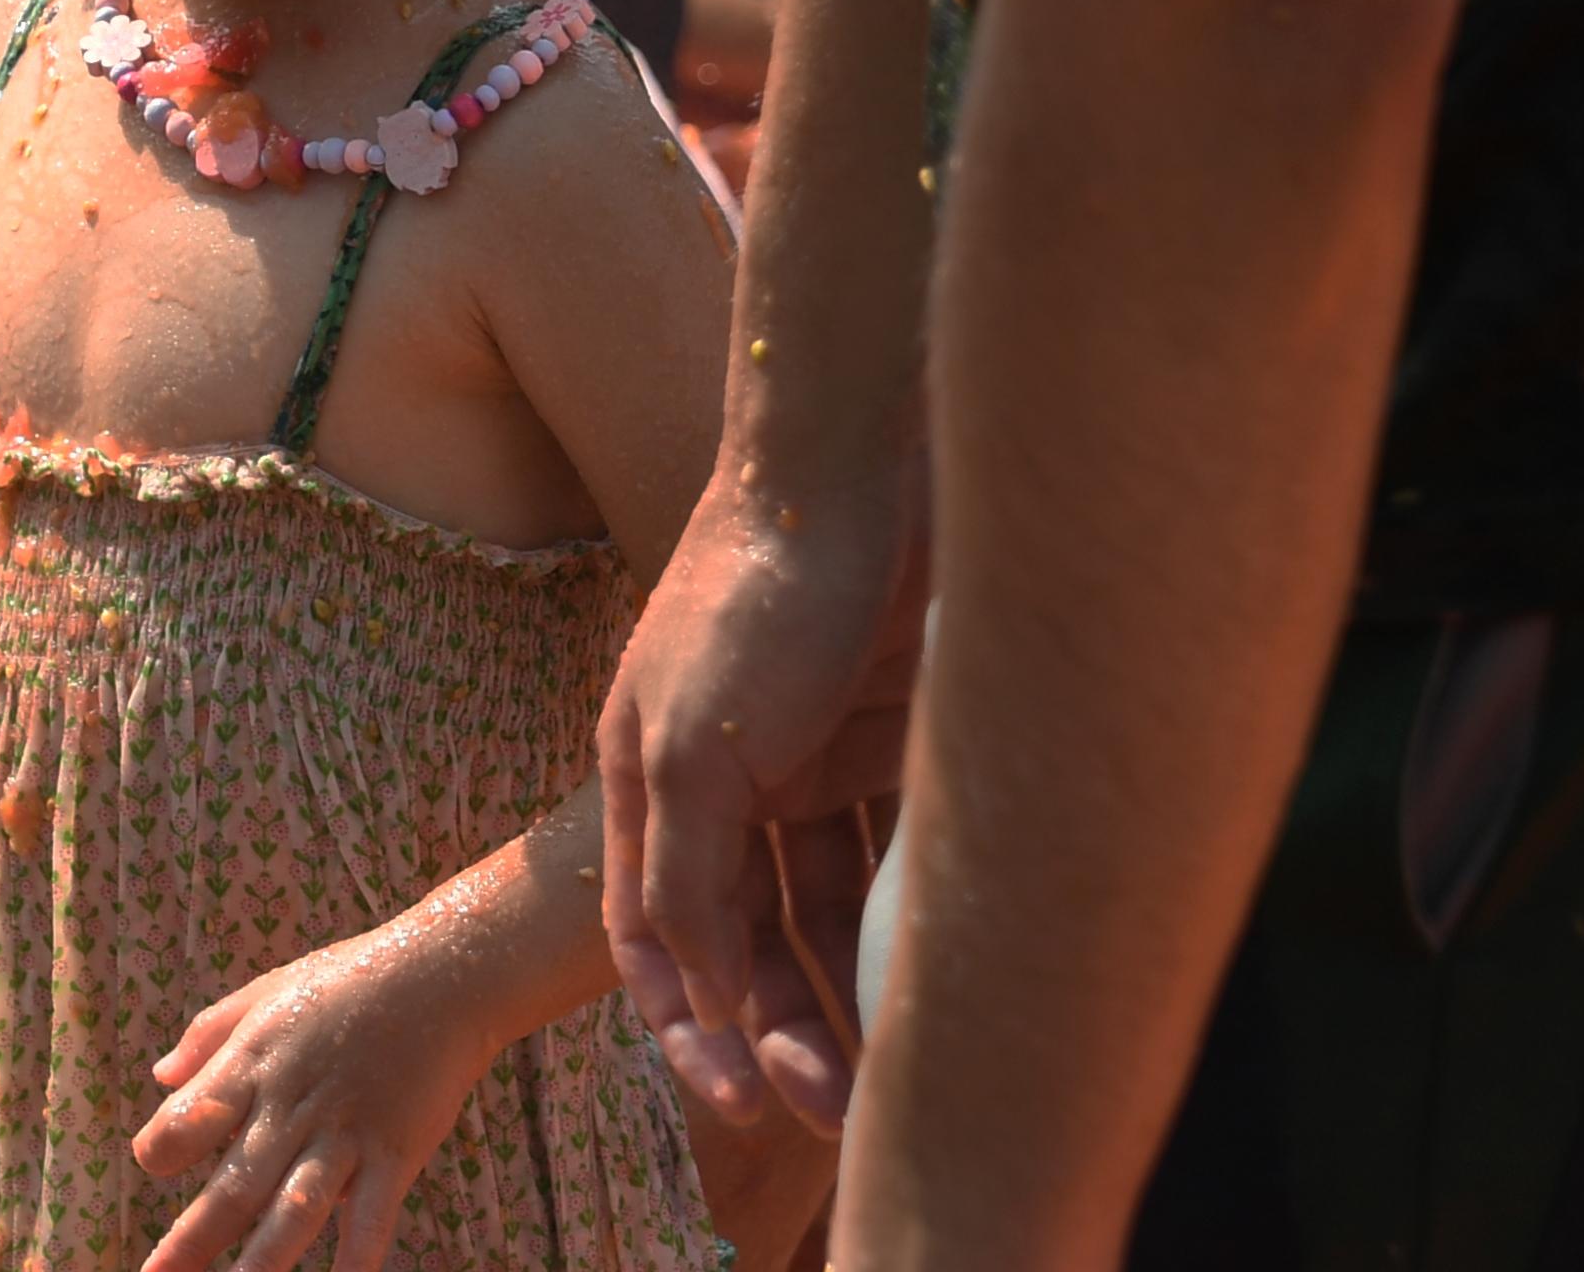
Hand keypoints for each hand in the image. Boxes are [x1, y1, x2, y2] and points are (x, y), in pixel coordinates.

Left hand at [127, 932, 496, 1271]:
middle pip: (233, 1185)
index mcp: (252, 1061)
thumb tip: (160, 1076)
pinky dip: (355, 1262)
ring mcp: (344, 1134)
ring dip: (260, 1265)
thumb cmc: (350, 979)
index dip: (162, 1146)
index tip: (153, 1164)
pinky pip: (370, 1220)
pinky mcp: (394, 1153)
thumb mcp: (267, 990)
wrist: (446, 973)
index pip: (186, 1118)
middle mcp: (290, 1104)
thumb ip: (209, 1034)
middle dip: (191, 1240)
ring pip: (294, 1212)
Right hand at [599, 466, 921, 1133]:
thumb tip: (701, 997)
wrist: (861, 474)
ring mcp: (804, 764)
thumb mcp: (693, 751)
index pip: (655, 937)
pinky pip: (887, 856)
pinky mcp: (883, 744)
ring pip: (822, 910)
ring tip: (889, 1074)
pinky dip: (899, 922)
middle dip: (781, 1028)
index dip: (690, 1026)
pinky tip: (934, 982)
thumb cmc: (754, 599)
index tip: (738, 1101)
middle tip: (832, 1108)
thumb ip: (687, 877)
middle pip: (745, 937)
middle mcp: (720, 783)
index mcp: (648, 782)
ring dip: (844, 994)